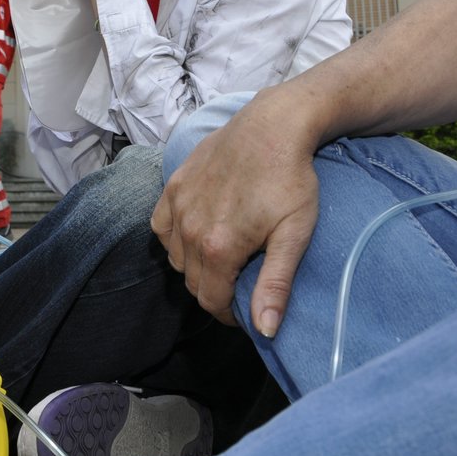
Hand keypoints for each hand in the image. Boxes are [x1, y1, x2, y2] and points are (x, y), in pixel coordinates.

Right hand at [151, 90, 321, 335]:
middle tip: (240, 283)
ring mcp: (177, 206)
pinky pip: (161, 227)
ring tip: (223, 257)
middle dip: (214, 290)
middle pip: (192, 281)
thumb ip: (275, 284)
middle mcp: (189, 229)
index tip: (245, 311)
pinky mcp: (172, 185)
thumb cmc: (291, 179)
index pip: (210, 300)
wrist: (272, 125)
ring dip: (195, 265)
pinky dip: (174, 238)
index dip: (229, 314)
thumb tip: (265, 329)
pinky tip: (196, 232)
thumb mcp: (295, 234)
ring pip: (175, 257)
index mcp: (219, 247)